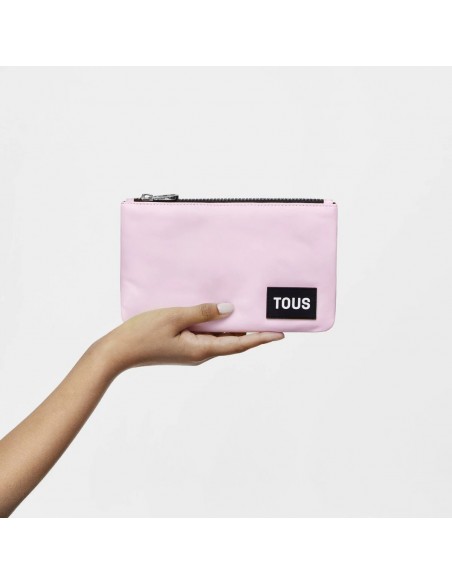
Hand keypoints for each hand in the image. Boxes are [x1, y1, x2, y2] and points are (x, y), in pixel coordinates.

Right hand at [96, 302, 284, 373]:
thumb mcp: (175, 317)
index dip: (261, 339)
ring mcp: (191, 352)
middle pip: (233, 344)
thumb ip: (203, 312)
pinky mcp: (182, 348)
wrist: (117, 351)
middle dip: (253, 334)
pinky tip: (219, 316)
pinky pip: (207, 337)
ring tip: (251, 316)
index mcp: (201, 349)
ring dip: (236, 330)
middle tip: (270, 321)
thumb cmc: (143, 334)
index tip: (280, 334)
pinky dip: (218, 328)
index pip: (239, 345)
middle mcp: (200, 354)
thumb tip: (229, 309)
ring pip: (220, 340)